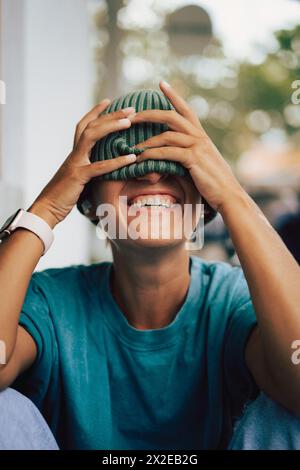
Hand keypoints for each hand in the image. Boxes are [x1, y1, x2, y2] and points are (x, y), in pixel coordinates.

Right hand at [28, 101, 136, 227]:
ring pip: (91, 136)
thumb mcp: (77, 179)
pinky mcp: (78, 177)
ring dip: (111, 127)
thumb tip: (101, 169)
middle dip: (111, 114)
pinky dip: (116, 162)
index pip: (84, 125)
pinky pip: (99, 166)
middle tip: (130, 108)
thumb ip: (87, 169)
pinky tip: (132, 158)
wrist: (47, 209)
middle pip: (91, 126)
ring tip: (129, 122)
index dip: (95, 112)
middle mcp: (74, 154)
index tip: (108, 101)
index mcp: (74, 153)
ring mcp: (75, 163)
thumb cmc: (63, 196)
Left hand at [131, 81, 244, 211]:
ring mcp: (197, 146)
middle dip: (150, 114)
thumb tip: (176, 157)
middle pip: (171, 116)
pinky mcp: (193, 159)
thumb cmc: (214, 183)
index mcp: (201, 136)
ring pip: (167, 134)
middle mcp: (199, 137)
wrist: (228, 195)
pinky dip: (152, 155)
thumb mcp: (203, 164)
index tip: (162, 83)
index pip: (186, 110)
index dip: (174, 96)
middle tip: (133, 115)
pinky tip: (141, 159)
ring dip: (147, 141)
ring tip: (133, 147)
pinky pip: (167, 152)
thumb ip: (190, 156)